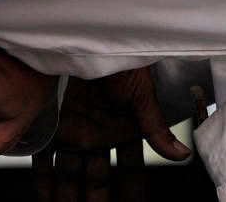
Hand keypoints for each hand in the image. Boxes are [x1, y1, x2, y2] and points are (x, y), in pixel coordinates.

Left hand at [33, 67, 190, 201]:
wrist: (88, 38)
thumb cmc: (119, 60)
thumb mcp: (141, 95)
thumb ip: (156, 128)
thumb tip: (182, 154)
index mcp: (121, 128)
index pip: (128, 167)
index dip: (130, 189)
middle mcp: (97, 133)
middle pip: (95, 176)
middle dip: (93, 199)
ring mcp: (74, 130)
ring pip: (70, 173)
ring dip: (66, 195)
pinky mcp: (52, 124)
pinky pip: (45, 158)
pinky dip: (44, 180)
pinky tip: (44, 196)